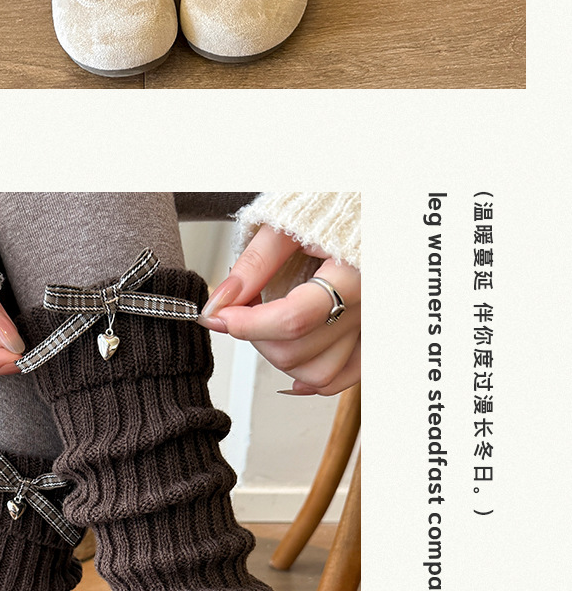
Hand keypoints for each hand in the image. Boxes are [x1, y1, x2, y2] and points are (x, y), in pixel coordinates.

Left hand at [198, 224, 359, 394]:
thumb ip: (254, 264)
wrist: (360, 211)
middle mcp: (367, 307)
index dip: (247, 324)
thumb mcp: (287, 226)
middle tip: (243, 307)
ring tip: (267, 323)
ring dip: (278, 356)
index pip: (294, 318)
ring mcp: (371, 328)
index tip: (219, 316)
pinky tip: (290, 358)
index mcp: (352, 273)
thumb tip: (220, 301)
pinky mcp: (370, 340)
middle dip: (255, 335)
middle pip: (298, 349)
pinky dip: (310, 378)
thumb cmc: (328, 212)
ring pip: (317, 373)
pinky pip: (342, 379)